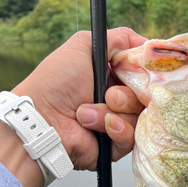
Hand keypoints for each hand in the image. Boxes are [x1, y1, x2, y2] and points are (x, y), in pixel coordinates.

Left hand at [14, 28, 145, 170]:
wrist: (43, 121)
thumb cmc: (56, 83)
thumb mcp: (84, 46)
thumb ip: (117, 39)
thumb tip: (142, 44)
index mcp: (110, 76)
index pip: (143, 74)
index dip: (145, 73)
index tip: (141, 72)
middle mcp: (115, 99)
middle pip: (145, 97)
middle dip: (126, 95)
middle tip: (108, 95)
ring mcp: (116, 123)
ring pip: (138, 117)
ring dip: (114, 113)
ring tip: (88, 113)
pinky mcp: (115, 146)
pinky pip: (131, 138)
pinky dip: (117, 130)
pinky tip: (102, 127)